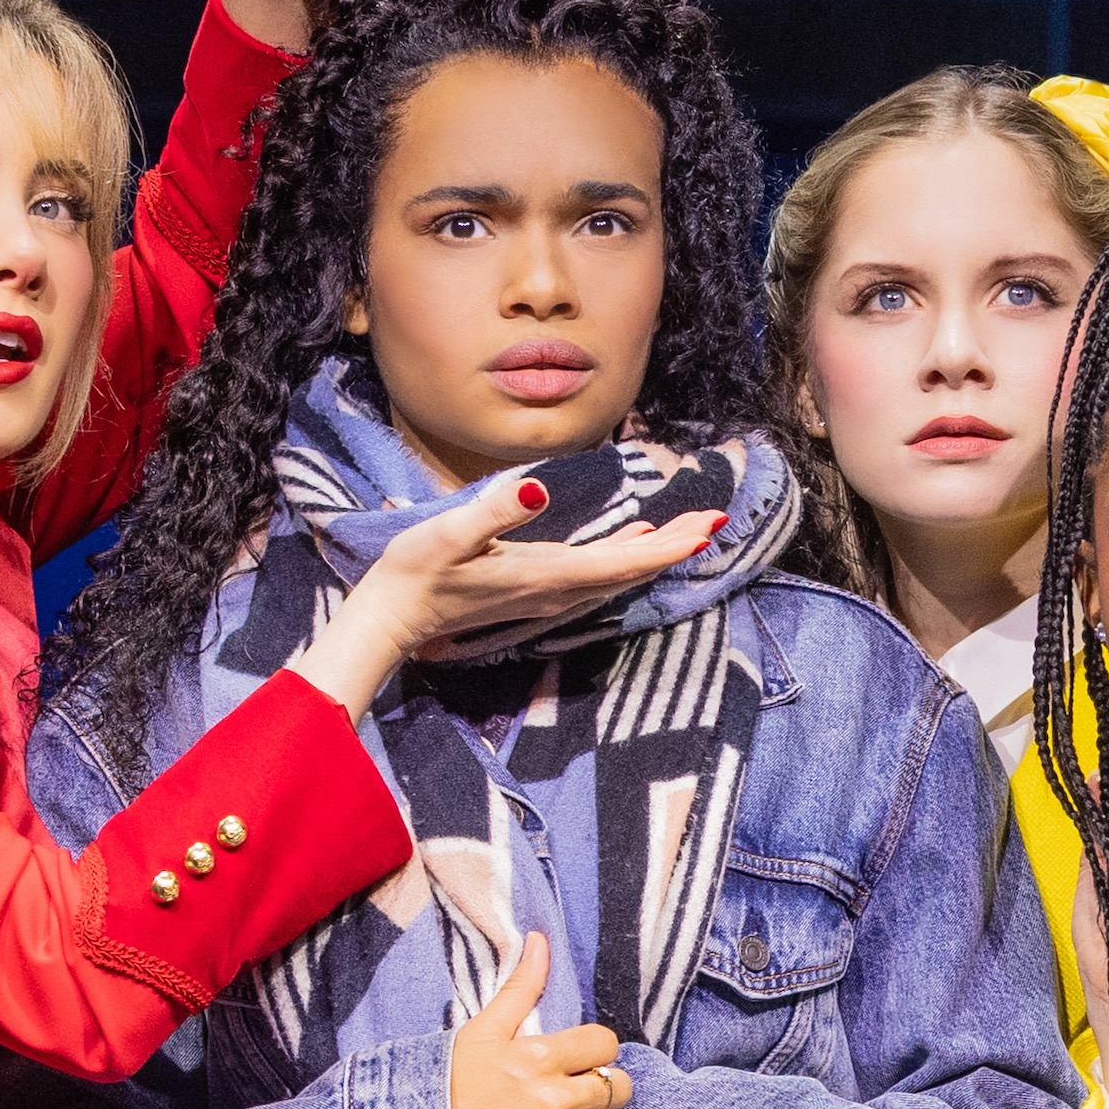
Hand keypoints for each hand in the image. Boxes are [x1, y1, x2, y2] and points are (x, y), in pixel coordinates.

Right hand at [287, 469, 718, 715]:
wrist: (393, 617)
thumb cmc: (415, 571)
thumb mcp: (450, 531)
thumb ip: (496, 511)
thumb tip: (539, 490)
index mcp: (546, 575)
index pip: (622, 563)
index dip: (668, 546)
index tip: (707, 526)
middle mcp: (555, 591)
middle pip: (630, 571)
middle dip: (674, 545)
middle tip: (715, 518)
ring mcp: (546, 596)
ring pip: (616, 576)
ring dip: (655, 553)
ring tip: (689, 528)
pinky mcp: (533, 593)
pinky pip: (595, 577)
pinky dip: (624, 559)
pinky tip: (633, 545)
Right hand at [445, 938, 629, 1108]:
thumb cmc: (447, 1087)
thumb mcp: (481, 1031)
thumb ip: (520, 987)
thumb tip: (541, 940)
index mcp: (538, 1058)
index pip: (606, 1044)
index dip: (593, 1050)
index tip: (576, 1060)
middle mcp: (551, 1103)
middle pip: (617, 1087)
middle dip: (599, 1087)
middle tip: (573, 1094)